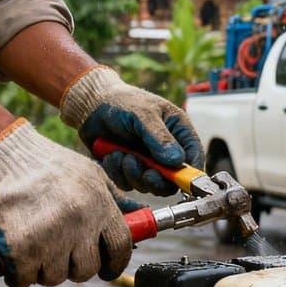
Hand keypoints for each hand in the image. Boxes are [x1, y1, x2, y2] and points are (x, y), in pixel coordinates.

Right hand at [0, 119, 133, 286]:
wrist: (3, 155)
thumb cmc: (47, 163)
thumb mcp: (91, 173)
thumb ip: (114, 198)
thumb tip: (140, 215)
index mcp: (100, 206)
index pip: (121, 248)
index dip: (114, 264)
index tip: (106, 269)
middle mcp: (79, 224)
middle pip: (86, 270)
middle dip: (74, 267)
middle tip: (60, 253)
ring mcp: (50, 239)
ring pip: (54, 277)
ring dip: (44, 268)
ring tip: (35, 245)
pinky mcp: (20, 249)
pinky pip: (24, 280)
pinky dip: (17, 274)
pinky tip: (14, 256)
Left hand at [59, 66, 203, 195]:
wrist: (91, 105)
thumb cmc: (122, 101)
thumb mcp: (143, 114)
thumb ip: (160, 138)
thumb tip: (177, 161)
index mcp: (178, 131)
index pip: (194, 157)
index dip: (191, 174)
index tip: (181, 182)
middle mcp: (166, 149)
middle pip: (172, 180)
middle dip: (157, 180)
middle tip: (145, 173)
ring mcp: (147, 161)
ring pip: (148, 185)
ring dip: (133, 173)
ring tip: (121, 155)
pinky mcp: (129, 169)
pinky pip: (128, 183)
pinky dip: (118, 173)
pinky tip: (111, 155)